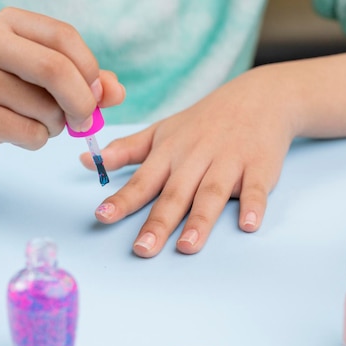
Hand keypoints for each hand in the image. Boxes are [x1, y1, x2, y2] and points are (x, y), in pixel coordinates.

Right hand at [0, 7, 124, 164]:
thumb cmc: (0, 93)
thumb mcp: (39, 76)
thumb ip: (82, 79)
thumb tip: (116, 92)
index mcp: (7, 23)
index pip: (64, 37)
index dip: (89, 69)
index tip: (95, 93)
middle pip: (56, 70)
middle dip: (82, 102)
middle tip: (85, 120)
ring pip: (46, 109)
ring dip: (55, 125)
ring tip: (33, 121)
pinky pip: (31, 134)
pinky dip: (38, 140)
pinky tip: (16, 133)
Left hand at [81, 66, 296, 256]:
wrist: (259, 97)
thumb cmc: (204, 121)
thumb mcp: (162, 131)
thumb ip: (126, 150)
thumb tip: (86, 160)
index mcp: (169, 152)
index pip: (142, 180)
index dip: (122, 199)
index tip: (102, 216)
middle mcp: (196, 158)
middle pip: (175, 194)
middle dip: (158, 223)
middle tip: (143, 249)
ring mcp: (229, 161)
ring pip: (211, 193)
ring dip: (200, 220)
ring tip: (187, 246)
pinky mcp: (260, 165)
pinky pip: (257, 188)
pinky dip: (254, 205)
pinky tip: (248, 224)